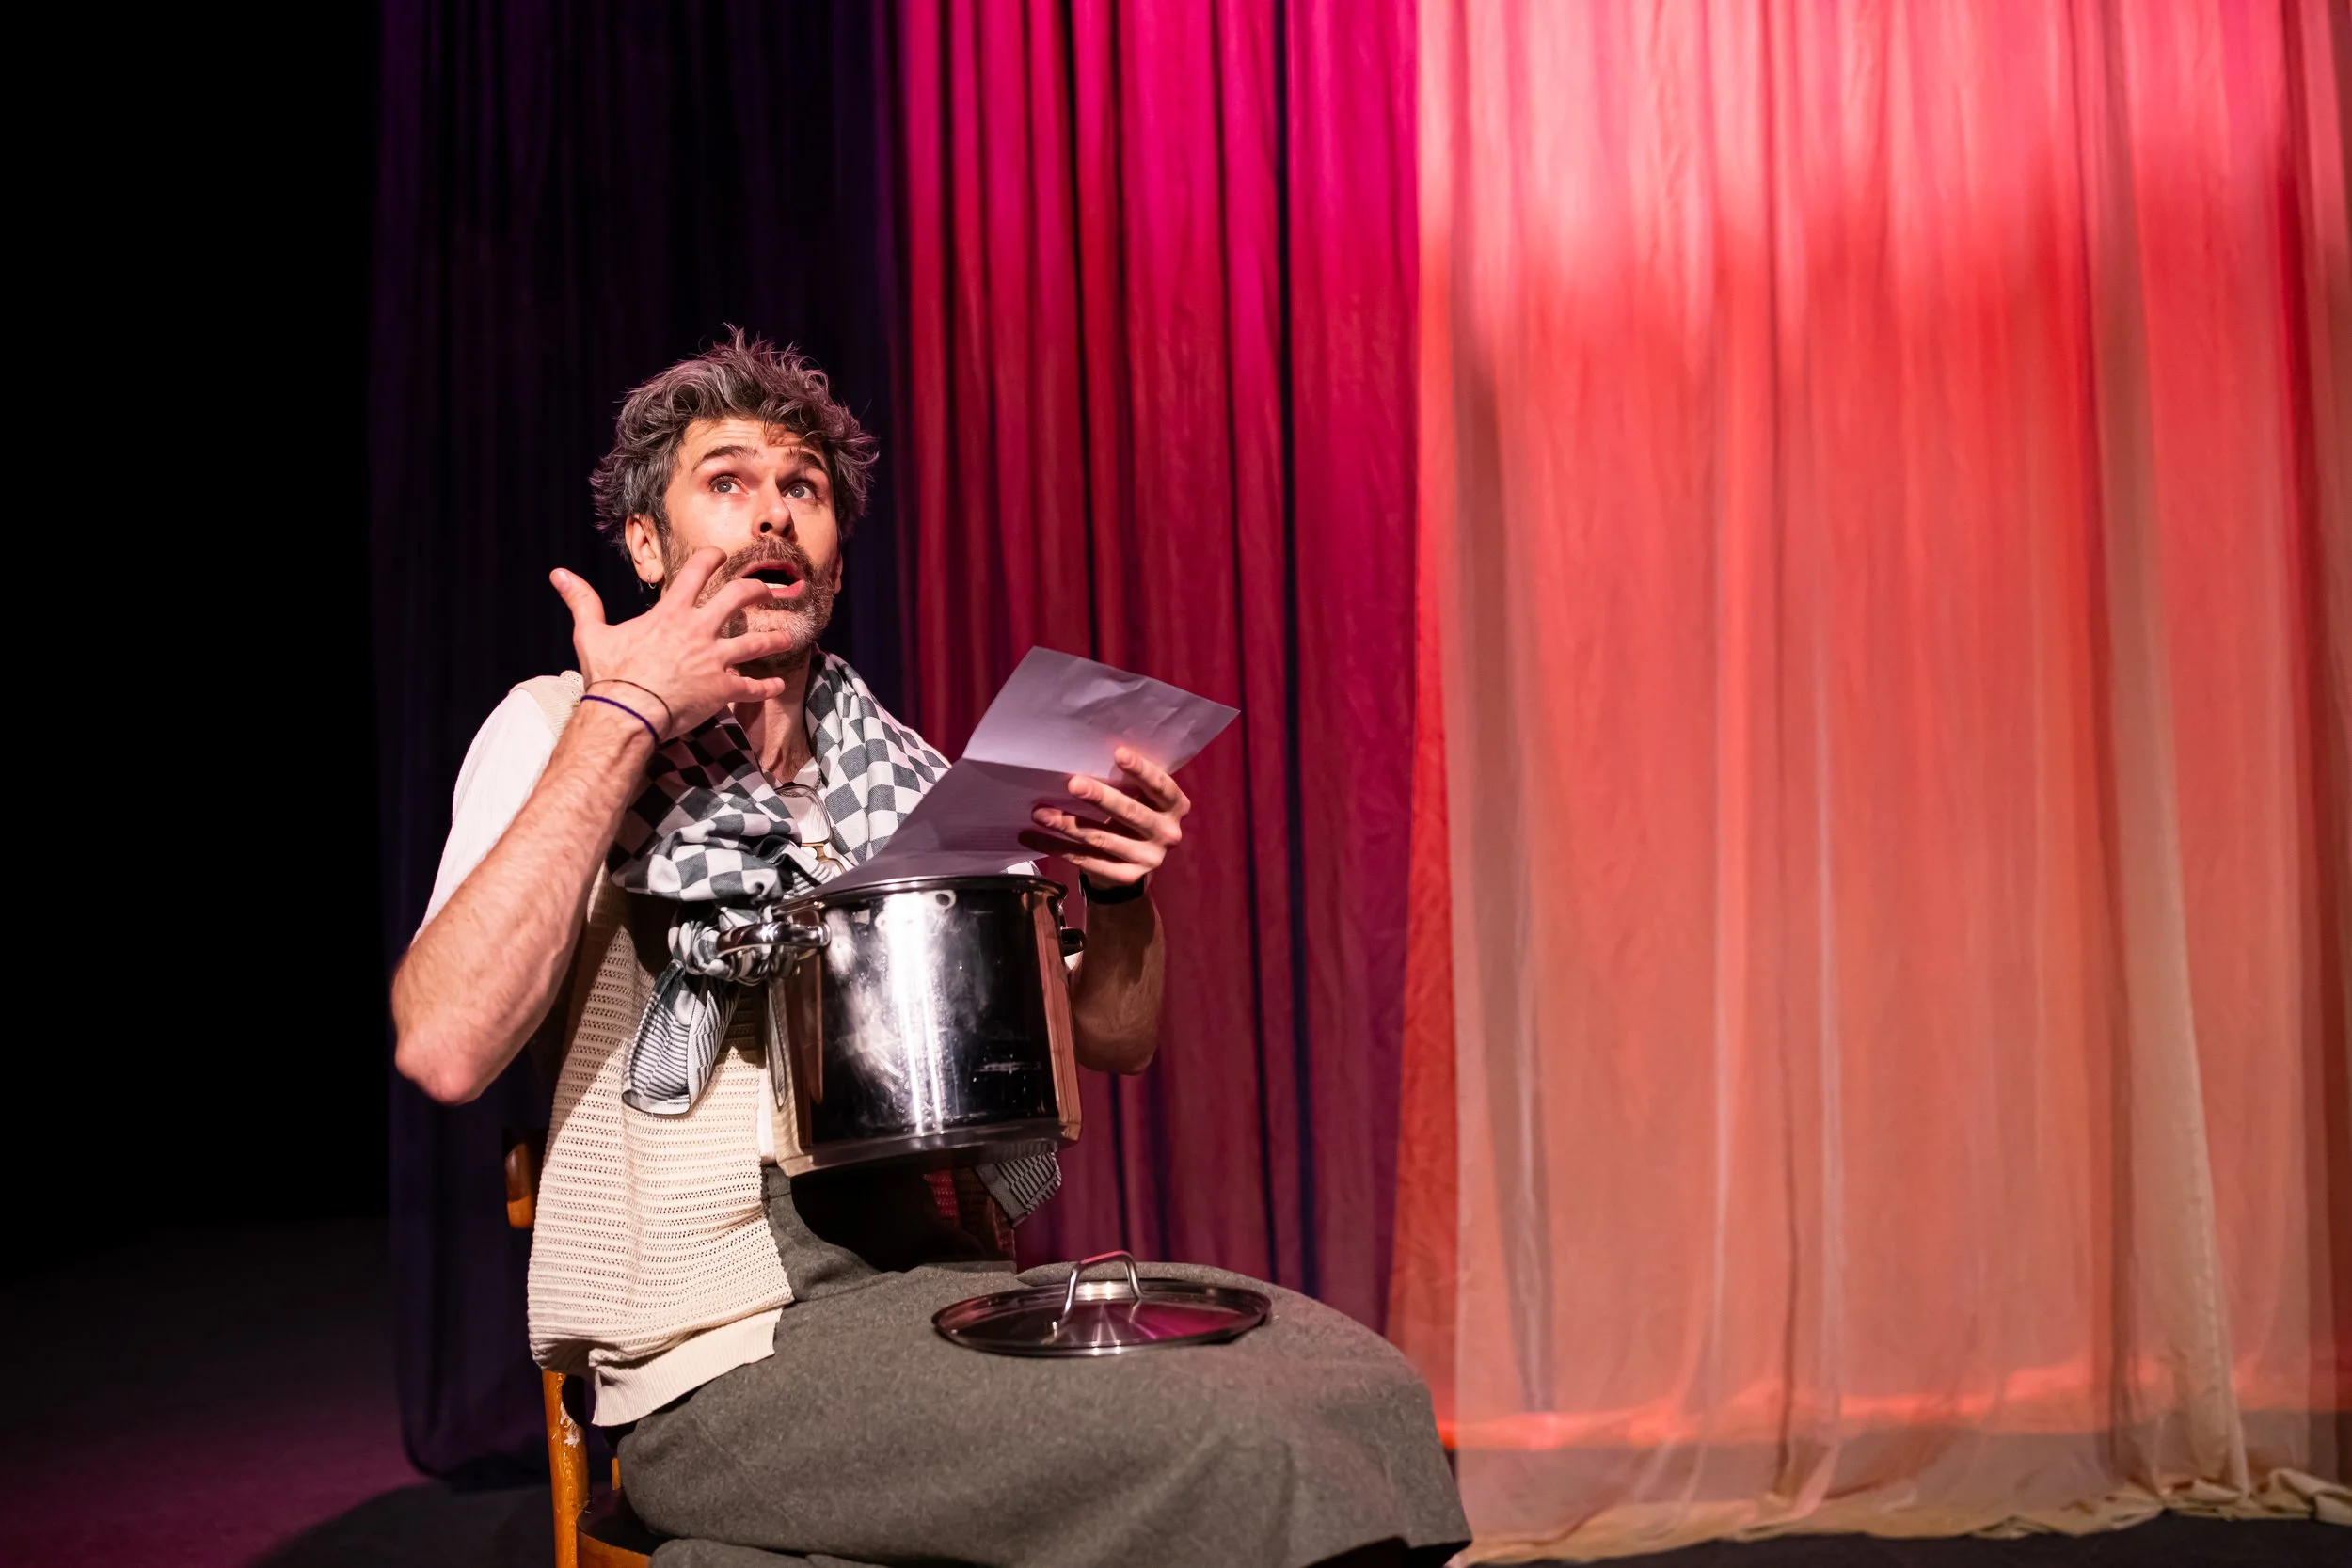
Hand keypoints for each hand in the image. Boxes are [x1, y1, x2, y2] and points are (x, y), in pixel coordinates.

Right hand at [549, 549, 798, 738]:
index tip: (721, 555)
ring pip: (758, 642)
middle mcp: (699, 630)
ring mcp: (715, 659)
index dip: (712, 558)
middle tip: (767, 590)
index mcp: (672, 612)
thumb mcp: (592, 633)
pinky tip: (779, 686)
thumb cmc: (610, 675)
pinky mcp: (723, 689)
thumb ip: (583, 602)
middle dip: (757, 590)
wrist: (627, 712)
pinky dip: (768, 687)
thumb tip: (559, 575)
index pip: (698, 571)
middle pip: (740, 597)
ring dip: (776, 638)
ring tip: (789, 637)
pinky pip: (754, 687)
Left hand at [1020, 747, 1190, 890]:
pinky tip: (1033, 837)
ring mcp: (1149, 859)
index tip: (1118, 753)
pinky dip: (1057, 847)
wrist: (1138, 860)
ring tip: (1039, 813)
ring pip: (1102, 839)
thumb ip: (1129, 781)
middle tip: (1072, 784)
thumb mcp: (1142, 795)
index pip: (1161, 786)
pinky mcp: (1126, 876)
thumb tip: (1085, 752)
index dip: (1141, 770)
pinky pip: (1086, 860)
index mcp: (1176, 806)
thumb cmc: (1136, 810)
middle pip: (1130, 813)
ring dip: (1067, 824)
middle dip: (1100, 798)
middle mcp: (1168, 833)